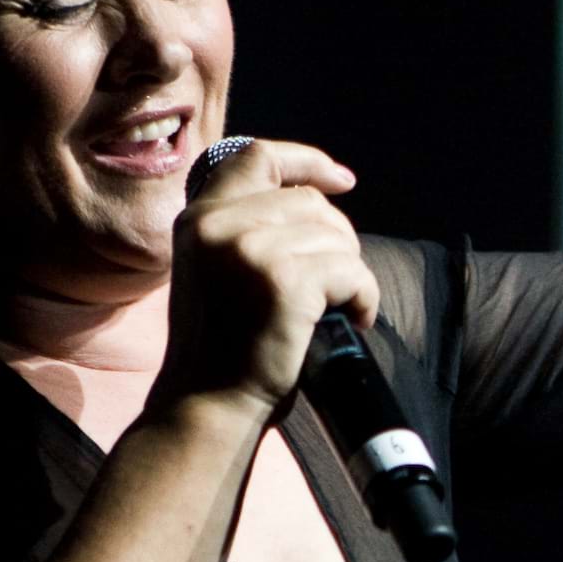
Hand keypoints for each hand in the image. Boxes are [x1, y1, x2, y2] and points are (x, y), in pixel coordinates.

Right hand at [156, 139, 379, 421]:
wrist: (209, 405)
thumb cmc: (223, 347)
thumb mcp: (217, 268)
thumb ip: (247, 228)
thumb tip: (318, 195)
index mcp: (198, 217)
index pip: (256, 156)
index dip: (306, 160)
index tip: (342, 180)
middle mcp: (217, 223)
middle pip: (310, 202)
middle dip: (336, 240)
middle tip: (331, 286)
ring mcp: (250, 248)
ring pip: (336, 237)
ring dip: (348, 274)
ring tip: (329, 310)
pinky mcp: (285, 279)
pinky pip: (354, 272)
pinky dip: (363, 298)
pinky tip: (349, 322)